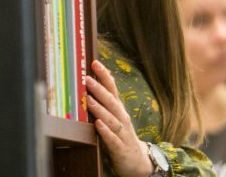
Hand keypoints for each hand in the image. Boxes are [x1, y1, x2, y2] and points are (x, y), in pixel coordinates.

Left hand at [86, 60, 152, 176]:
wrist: (138, 162)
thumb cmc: (122, 138)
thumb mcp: (114, 119)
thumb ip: (105, 106)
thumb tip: (91, 88)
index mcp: (119, 110)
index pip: (112, 88)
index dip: (104, 75)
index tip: (95, 62)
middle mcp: (121, 118)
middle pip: (110, 101)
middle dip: (99, 89)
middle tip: (87, 78)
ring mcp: (122, 132)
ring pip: (111, 118)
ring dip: (100, 108)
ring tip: (89, 100)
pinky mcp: (120, 148)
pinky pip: (112, 138)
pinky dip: (105, 131)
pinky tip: (98, 125)